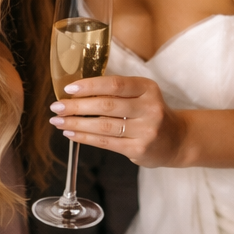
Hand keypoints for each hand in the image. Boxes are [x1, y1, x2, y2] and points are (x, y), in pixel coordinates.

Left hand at [50, 74, 186, 166]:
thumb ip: (116, 91)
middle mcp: (149, 108)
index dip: (90, 86)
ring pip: (104, 126)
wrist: (177, 139)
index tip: (68, 89)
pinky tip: (71, 133)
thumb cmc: (151, 113)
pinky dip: (85, 138)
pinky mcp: (139, 149)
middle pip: (107, 105)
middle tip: (56, 106)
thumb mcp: (141, 95)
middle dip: (77, 106)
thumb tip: (76, 90)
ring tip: (58, 121)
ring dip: (76, 123)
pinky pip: (106, 143)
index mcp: (147, 88)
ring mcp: (146, 131)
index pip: (115, 84)